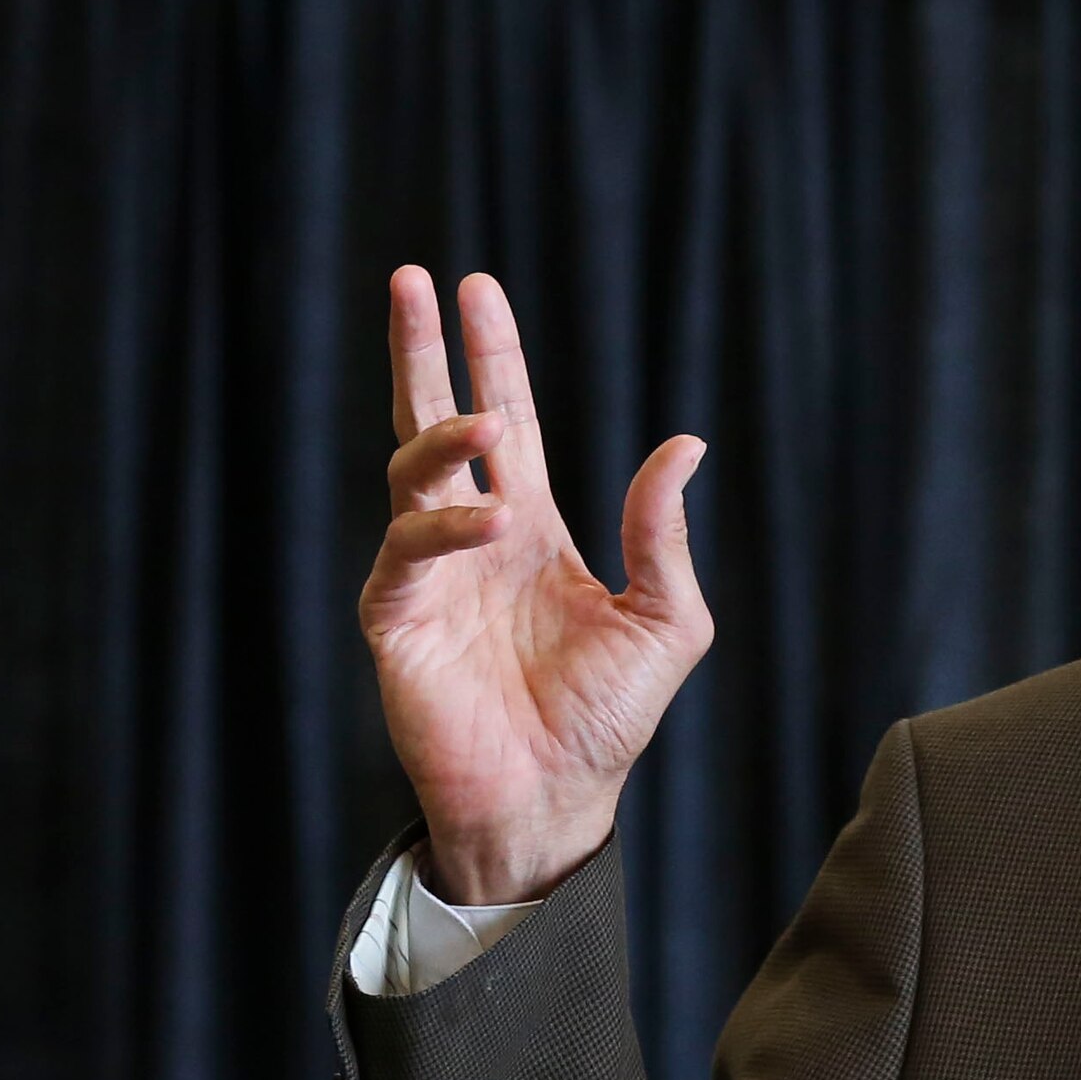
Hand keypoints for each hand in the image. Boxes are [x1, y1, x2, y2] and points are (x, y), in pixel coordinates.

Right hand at [359, 267, 711, 905]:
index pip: (507, 423)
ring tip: (483, 419)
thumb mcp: (667, 620)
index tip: (477, 290)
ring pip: (412, 471)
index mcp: (533, 529)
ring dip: (444, 436)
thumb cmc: (607, 720)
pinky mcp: (397, 616)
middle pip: (436, 420)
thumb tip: (683, 443)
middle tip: (415, 280)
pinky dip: (447, 526)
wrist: (557, 799)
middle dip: (423, 351)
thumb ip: (663, 533)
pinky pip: (407, 549)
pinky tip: (494, 522)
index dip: (491, 357)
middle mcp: (474, 538)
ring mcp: (430, 573)